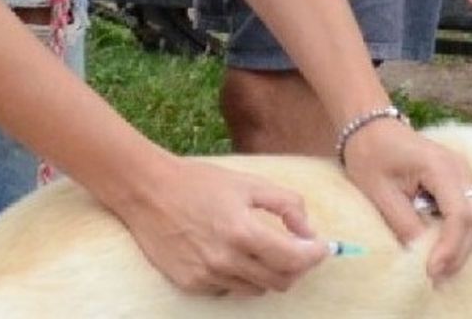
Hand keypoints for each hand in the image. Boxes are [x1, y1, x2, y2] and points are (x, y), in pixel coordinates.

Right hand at [111, 156, 327, 295]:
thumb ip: (286, 204)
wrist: (147, 191)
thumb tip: (308, 230)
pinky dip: (239, 276)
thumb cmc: (199, 182)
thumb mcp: (248, 183)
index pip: (294, 259)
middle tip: (297, 248)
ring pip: (256, 289)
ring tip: (261, 248)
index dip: (315, 255)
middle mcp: (226, 260)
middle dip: (296, 266)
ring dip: (268, 272)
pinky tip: (230, 253)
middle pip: (280, 281)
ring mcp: (207, 276)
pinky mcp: (191, 285)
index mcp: (243, 232)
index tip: (323, 247)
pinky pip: (229, 289)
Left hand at [340, 116, 471, 283]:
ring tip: (437, 270)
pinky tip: (440, 252)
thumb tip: (421, 256)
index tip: (431, 271)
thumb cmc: (371, 154)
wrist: (371, 128)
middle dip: (459, 253)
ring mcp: (464, 175)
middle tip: (435, 279)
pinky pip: (467, 214)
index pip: (458, 214)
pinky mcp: (459, 183)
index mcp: (441, 166)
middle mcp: (460, 169)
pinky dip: (457, 236)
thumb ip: (403, 223)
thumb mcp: (379, 192)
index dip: (450, 247)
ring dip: (460, 247)